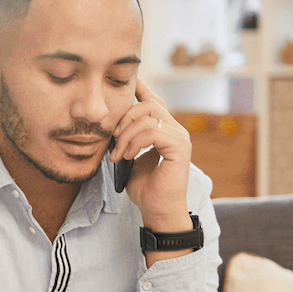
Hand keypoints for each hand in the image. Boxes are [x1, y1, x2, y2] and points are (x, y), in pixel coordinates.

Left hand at [110, 78, 191, 232]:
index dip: (139, 89)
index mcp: (165, 129)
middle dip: (124, 117)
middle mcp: (176, 129)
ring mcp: (180, 137)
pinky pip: (153, 131)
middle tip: (113, 139)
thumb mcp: (129, 156)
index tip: (124, 81)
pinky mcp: (180, 147)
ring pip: (148, 117)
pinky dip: (134, 142)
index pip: (152, 101)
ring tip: (118, 154)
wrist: (156, 210)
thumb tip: (112, 122)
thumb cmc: (144, 187)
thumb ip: (126, 137)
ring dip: (126, 134)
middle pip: (149, 104)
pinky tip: (127, 156)